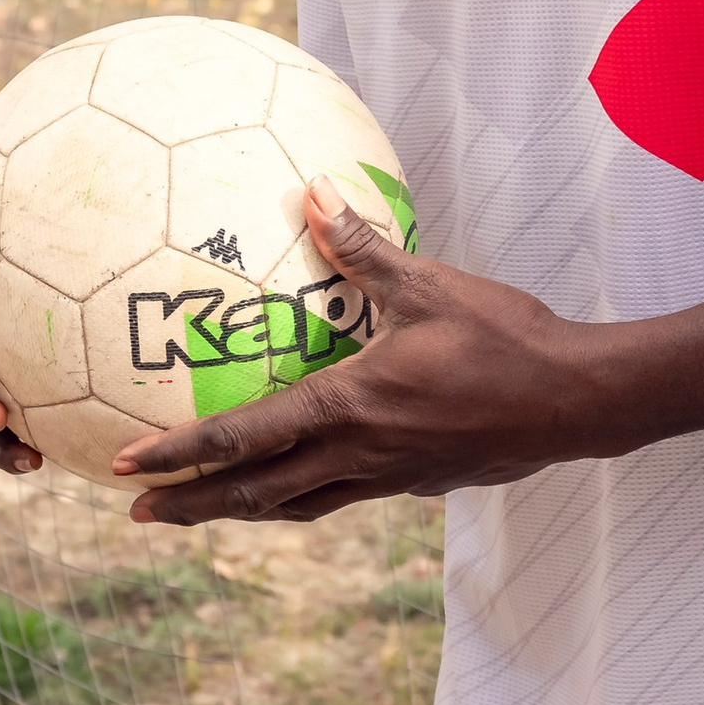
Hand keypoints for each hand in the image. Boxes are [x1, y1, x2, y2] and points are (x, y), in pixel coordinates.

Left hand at [114, 173, 604, 523]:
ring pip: (296, 506)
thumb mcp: (428, 287)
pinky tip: (293, 487)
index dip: (182, 454)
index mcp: (348, 409)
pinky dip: (297, 499)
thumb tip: (315, 193)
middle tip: (138, 510)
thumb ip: (364, 248)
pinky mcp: (415, 485)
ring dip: (240, 511)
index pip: (245, 439)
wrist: (575, 401)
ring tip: (199, 511)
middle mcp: (358, 456)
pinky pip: (338, 498)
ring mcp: (387, 480)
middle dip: (192, 504)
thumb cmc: (503, 339)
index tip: (128, 465)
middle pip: (255, 495)